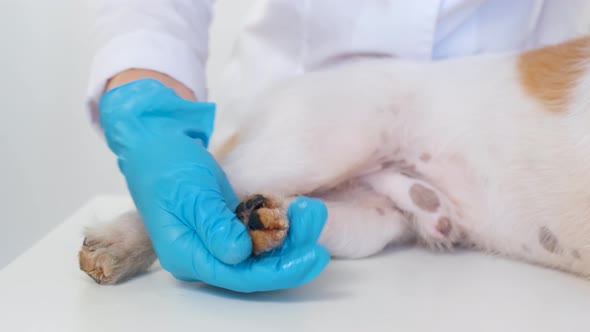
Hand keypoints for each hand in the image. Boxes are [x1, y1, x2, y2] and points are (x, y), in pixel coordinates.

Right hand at [99, 79, 329, 291]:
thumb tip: (239, 254)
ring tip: (315, 211)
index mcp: (187, 256)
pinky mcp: (230, 222)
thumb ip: (214, 226)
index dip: (278, 271)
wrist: (158, 141)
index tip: (311, 256)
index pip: (238, 275)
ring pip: (263, 250)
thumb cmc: (166, 165)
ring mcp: (219, 238)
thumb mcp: (191, 194)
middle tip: (321, 242)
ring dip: (292, 236)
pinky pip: (261, 231)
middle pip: (256, 269)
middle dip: (291, 255)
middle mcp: (205, 254)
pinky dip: (281, 222)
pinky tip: (301, 209)